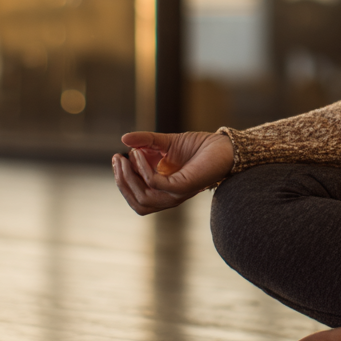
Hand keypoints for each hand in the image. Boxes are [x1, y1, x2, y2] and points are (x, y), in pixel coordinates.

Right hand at [111, 130, 234, 214]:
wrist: (223, 145)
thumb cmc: (198, 147)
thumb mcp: (166, 143)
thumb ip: (146, 142)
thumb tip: (123, 138)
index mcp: (163, 191)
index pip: (136, 197)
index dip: (122, 181)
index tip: (116, 158)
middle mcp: (169, 196)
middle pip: (137, 202)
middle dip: (122, 181)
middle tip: (117, 159)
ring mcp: (176, 194)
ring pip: (143, 198)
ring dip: (129, 178)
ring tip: (126, 157)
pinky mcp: (183, 187)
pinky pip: (155, 184)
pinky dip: (144, 170)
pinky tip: (140, 154)